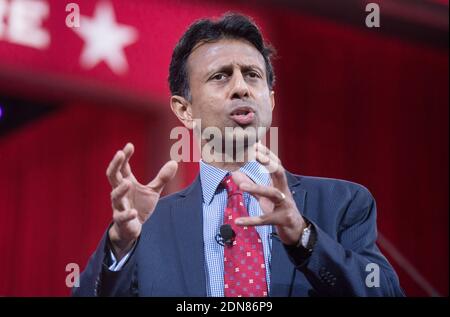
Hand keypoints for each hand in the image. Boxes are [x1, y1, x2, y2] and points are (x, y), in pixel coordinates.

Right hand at [106, 143, 177, 258]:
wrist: (131, 228)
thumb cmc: (139, 206)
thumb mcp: (153, 191)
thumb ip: (161, 178)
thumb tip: (174, 162)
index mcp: (126, 182)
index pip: (123, 167)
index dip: (125, 156)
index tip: (129, 145)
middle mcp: (119, 192)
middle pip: (112, 176)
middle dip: (115, 165)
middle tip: (119, 153)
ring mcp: (119, 206)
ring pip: (114, 196)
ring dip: (120, 190)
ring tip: (127, 182)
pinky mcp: (121, 220)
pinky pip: (121, 216)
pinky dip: (127, 214)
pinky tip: (133, 212)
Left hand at [231, 142, 305, 245]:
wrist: (295, 230)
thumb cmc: (278, 209)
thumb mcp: (264, 196)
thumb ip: (251, 185)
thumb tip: (234, 174)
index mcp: (280, 183)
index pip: (275, 163)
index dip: (266, 153)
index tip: (254, 143)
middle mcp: (284, 191)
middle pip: (278, 172)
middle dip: (268, 162)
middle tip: (254, 154)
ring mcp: (284, 205)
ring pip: (272, 193)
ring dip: (257, 188)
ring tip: (242, 187)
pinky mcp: (281, 219)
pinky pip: (265, 219)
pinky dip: (251, 220)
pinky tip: (238, 221)